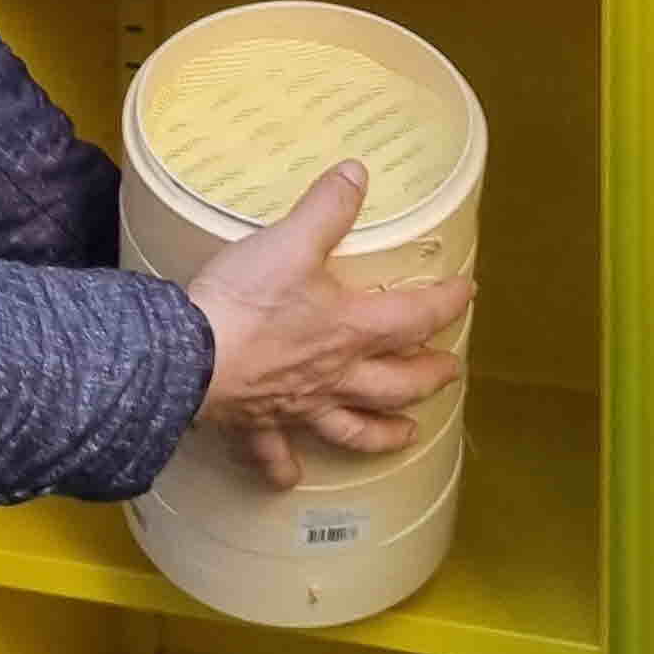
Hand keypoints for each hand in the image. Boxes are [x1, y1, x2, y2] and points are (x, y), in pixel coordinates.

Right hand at [185, 160, 471, 490]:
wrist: (187, 358)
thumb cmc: (243, 302)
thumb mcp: (288, 241)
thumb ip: (326, 208)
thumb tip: (357, 173)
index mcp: (351, 329)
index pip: (416, 317)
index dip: (447, 303)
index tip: (467, 293)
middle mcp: (336, 375)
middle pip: (398, 383)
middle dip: (428, 376)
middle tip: (449, 370)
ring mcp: (300, 405)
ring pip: (354, 427)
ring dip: (383, 433)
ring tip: (406, 434)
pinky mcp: (260, 424)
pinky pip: (275, 455)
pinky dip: (284, 468)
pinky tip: (291, 479)